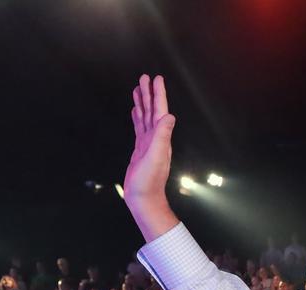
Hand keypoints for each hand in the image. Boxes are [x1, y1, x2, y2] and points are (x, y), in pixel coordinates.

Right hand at [125, 75, 178, 236]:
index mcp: (161, 136)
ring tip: (138, 88)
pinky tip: (136, 110)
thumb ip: (162, 136)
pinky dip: (137, 117)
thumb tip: (169, 116)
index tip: (156, 78)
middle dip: (148, 93)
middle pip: (152, 110)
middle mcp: (156, 137)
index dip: (158, 94)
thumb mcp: (155, 156)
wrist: (144, 198)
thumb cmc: (149, 180)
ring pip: (144, 117)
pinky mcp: (140, 149)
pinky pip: (139, 128)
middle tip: (144, 77)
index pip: (160, 110)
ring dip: (142, 102)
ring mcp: (148, 143)